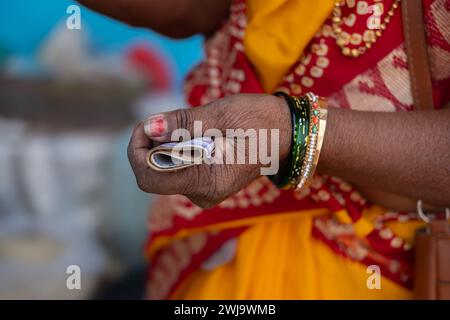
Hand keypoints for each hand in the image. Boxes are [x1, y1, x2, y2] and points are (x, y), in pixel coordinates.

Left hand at [127, 93, 291, 207]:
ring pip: (165, 170)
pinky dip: (176, 149)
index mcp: (207, 181)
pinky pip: (178, 169)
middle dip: (152, 144)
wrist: (287, 133)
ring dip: (166, 145)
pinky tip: (195, 136)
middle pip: (155, 174)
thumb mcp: (221, 114)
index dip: (138, 151)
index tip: (146, 126)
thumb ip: (182, 124)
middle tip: (171, 120)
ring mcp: (205, 191)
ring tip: (191, 126)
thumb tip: (149, 128)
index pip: (151, 177)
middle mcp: (203, 194)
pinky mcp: (207, 183)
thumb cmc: (260, 121)